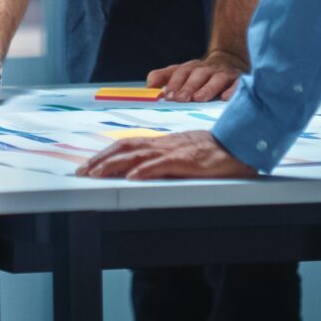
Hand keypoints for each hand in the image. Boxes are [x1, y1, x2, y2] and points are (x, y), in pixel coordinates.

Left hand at [76, 128, 259, 180]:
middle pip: (125, 148)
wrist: (239, 144)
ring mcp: (175, 151)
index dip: (105, 155)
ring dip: (114, 165)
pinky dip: (146, 170)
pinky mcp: (188, 160)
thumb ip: (163, 159)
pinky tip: (133, 177)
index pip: (126, 145)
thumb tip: (139, 171)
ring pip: (138, 155)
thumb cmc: (212, 152)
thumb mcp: (182, 154)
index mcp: (161, 143)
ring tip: (96, 174)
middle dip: (100, 161)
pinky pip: (163, 164)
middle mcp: (163, 144)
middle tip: (81, 173)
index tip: (87, 166)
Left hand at [145, 50, 245, 102]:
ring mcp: (224, 73)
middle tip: (179, 99)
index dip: (173, 83)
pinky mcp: (239, 79)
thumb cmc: (201, 74)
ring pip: (216, 79)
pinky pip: (237, 84)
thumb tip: (148, 87)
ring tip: (199, 98)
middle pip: (197, 75)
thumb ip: (163, 77)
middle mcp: (207, 69)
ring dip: (207, 88)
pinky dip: (232, 90)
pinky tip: (226, 99)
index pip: (180, 72)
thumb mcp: (182, 72)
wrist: (231, 59)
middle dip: (188, 87)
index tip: (166, 95)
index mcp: (192, 67)